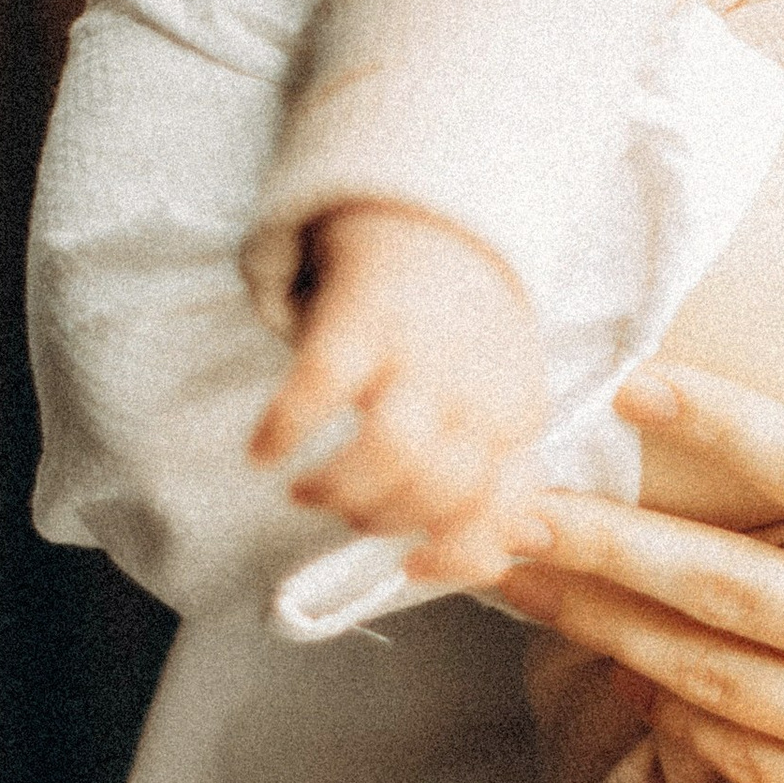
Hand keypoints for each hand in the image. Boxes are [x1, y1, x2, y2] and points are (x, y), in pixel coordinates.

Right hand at [249, 204, 547, 586]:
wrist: (435, 216)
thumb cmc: (465, 333)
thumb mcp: (503, 403)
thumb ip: (502, 481)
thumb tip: (498, 560)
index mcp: (520, 414)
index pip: (505, 508)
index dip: (460, 554)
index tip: (414, 566)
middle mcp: (479, 387)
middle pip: (439, 491)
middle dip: (383, 521)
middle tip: (348, 513)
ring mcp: (421, 351)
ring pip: (391, 454)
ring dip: (341, 490)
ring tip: (307, 491)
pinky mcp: (360, 317)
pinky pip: (319, 390)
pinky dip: (284, 431)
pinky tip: (263, 451)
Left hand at [490, 369, 783, 782]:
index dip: (728, 424)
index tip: (637, 386)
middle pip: (726, 587)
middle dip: (599, 537)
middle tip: (491, 496)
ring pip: (715, 678)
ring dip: (605, 622)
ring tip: (516, 578)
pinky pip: (751, 765)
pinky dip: (678, 718)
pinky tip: (622, 680)